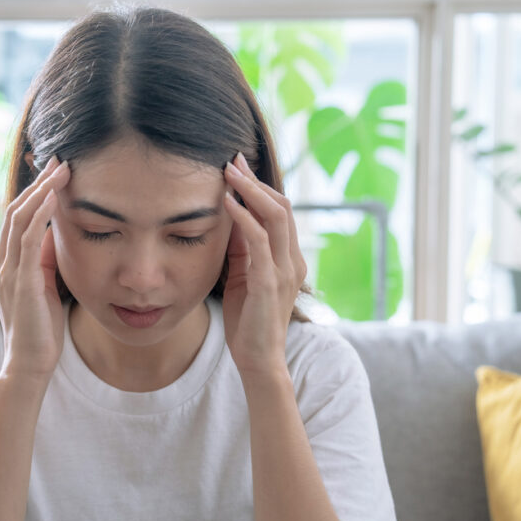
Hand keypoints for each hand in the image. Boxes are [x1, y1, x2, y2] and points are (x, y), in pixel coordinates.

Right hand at [0, 156, 70, 379]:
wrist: (30, 364)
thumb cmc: (41, 330)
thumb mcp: (46, 286)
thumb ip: (45, 261)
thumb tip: (55, 234)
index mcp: (4, 264)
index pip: (16, 218)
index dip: (34, 193)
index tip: (56, 173)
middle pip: (14, 210)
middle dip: (38, 183)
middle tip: (60, 160)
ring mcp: (6, 272)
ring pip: (18, 219)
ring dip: (41, 192)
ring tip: (61, 171)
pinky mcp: (19, 282)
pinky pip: (26, 240)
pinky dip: (39, 215)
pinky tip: (53, 198)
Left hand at [221, 152, 307, 376]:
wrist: (258, 361)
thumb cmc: (247, 322)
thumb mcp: (242, 277)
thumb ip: (242, 249)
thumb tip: (231, 217)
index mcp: (289, 259)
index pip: (280, 211)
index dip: (260, 186)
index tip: (238, 165)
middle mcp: (293, 261)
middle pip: (281, 206)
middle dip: (256, 180)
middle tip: (232, 159)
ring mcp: (284, 271)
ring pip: (275, 217)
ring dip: (250, 191)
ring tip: (228, 172)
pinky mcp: (269, 283)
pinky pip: (259, 241)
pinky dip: (243, 218)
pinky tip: (227, 203)